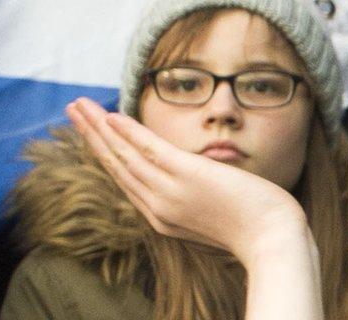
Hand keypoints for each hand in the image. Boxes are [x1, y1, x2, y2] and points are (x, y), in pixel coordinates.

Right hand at [67, 98, 309, 265]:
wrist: (275, 243)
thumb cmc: (255, 230)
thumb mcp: (211, 215)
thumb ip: (191, 198)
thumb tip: (188, 179)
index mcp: (161, 217)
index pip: (124, 178)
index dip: (103, 151)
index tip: (91, 131)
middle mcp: (158, 205)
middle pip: (115, 163)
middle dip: (91, 134)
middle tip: (72, 109)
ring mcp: (171, 191)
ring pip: (124, 154)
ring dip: (99, 127)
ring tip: (80, 106)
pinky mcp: (188, 176)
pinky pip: (150, 150)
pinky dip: (128, 133)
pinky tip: (112, 117)